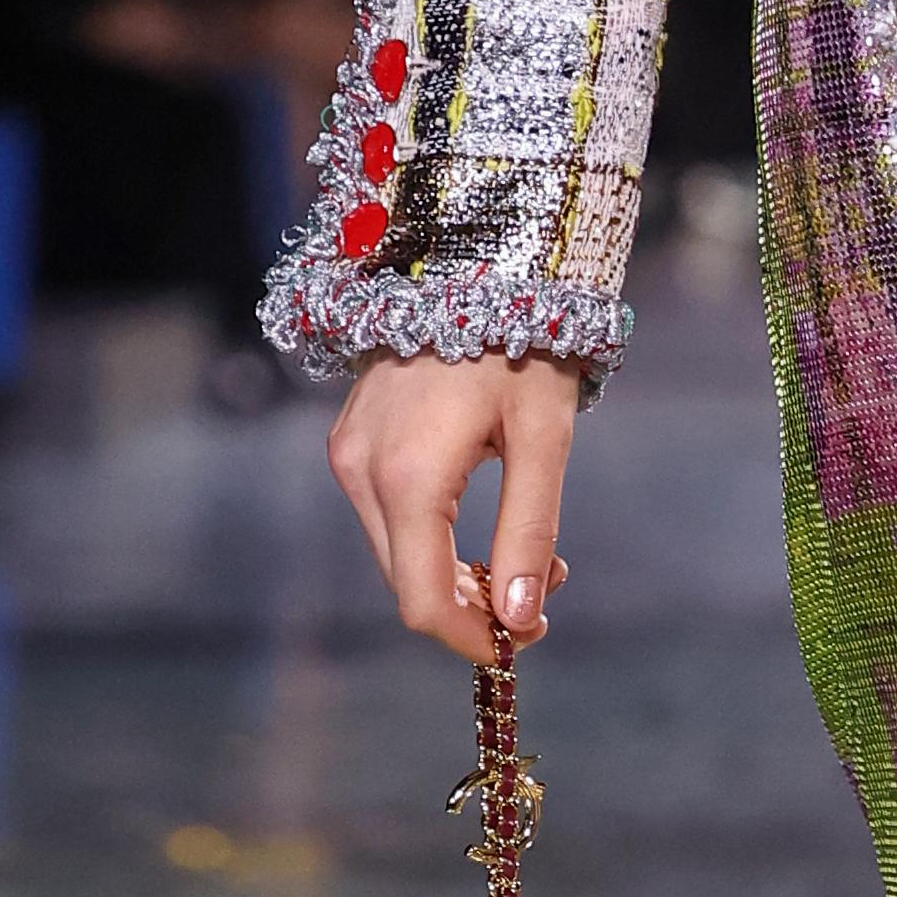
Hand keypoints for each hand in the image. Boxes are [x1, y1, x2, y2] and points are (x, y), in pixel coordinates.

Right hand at [328, 348, 580, 664]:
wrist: (477, 258)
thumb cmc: (523, 339)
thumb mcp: (544, 437)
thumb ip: (529, 530)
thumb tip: (518, 620)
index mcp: (407, 477)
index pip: (424, 601)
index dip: (473, 638)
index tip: (528, 636)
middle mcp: (361, 471)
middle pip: (407, 581)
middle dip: (473, 601)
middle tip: (548, 579)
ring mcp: (348, 453)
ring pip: (395, 551)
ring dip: (453, 568)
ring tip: (520, 545)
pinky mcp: (350, 438)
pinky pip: (386, 512)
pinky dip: (430, 532)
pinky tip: (479, 512)